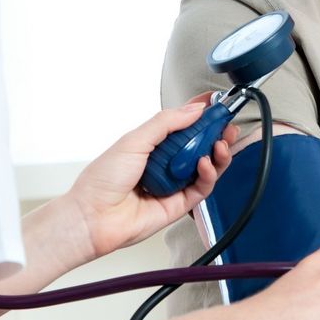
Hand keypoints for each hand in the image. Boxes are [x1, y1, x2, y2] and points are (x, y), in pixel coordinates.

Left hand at [66, 95, 237, 258]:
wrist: (93, 217)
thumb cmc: (102, 180)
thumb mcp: (134, 140)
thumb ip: (165, 123)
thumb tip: (193, 109)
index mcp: (152, 144)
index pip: (183, 124)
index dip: (200, 113)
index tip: (215, 103)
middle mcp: (165, 163)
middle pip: (200, 145)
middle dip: (216, 133)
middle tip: (227, 124)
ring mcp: (174, 183)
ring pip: (206, 166)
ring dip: (218, 153)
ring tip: (221, 143)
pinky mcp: (180, 204)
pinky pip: (202, 187)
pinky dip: (208, 174)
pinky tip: (206, 163)